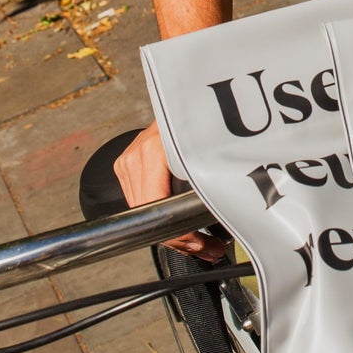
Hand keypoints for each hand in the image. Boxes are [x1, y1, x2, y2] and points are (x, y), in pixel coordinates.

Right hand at [112, 121, 224, 261]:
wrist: (184, 102)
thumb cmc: (201, 125)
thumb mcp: (207, 153)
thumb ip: (209, 183)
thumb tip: (226, 219)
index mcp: (155, 152)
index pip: (156, 209)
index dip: (181, 235)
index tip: (204, 245)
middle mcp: (136, 156)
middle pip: (148, 216)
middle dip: (181, 240)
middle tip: (209, 249)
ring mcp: (128, 160)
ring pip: (142, 214)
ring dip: (172, 232)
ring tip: (201, 243)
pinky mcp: (126, 165)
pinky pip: (140, 202)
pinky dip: (160, 217)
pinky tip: (181, 226)